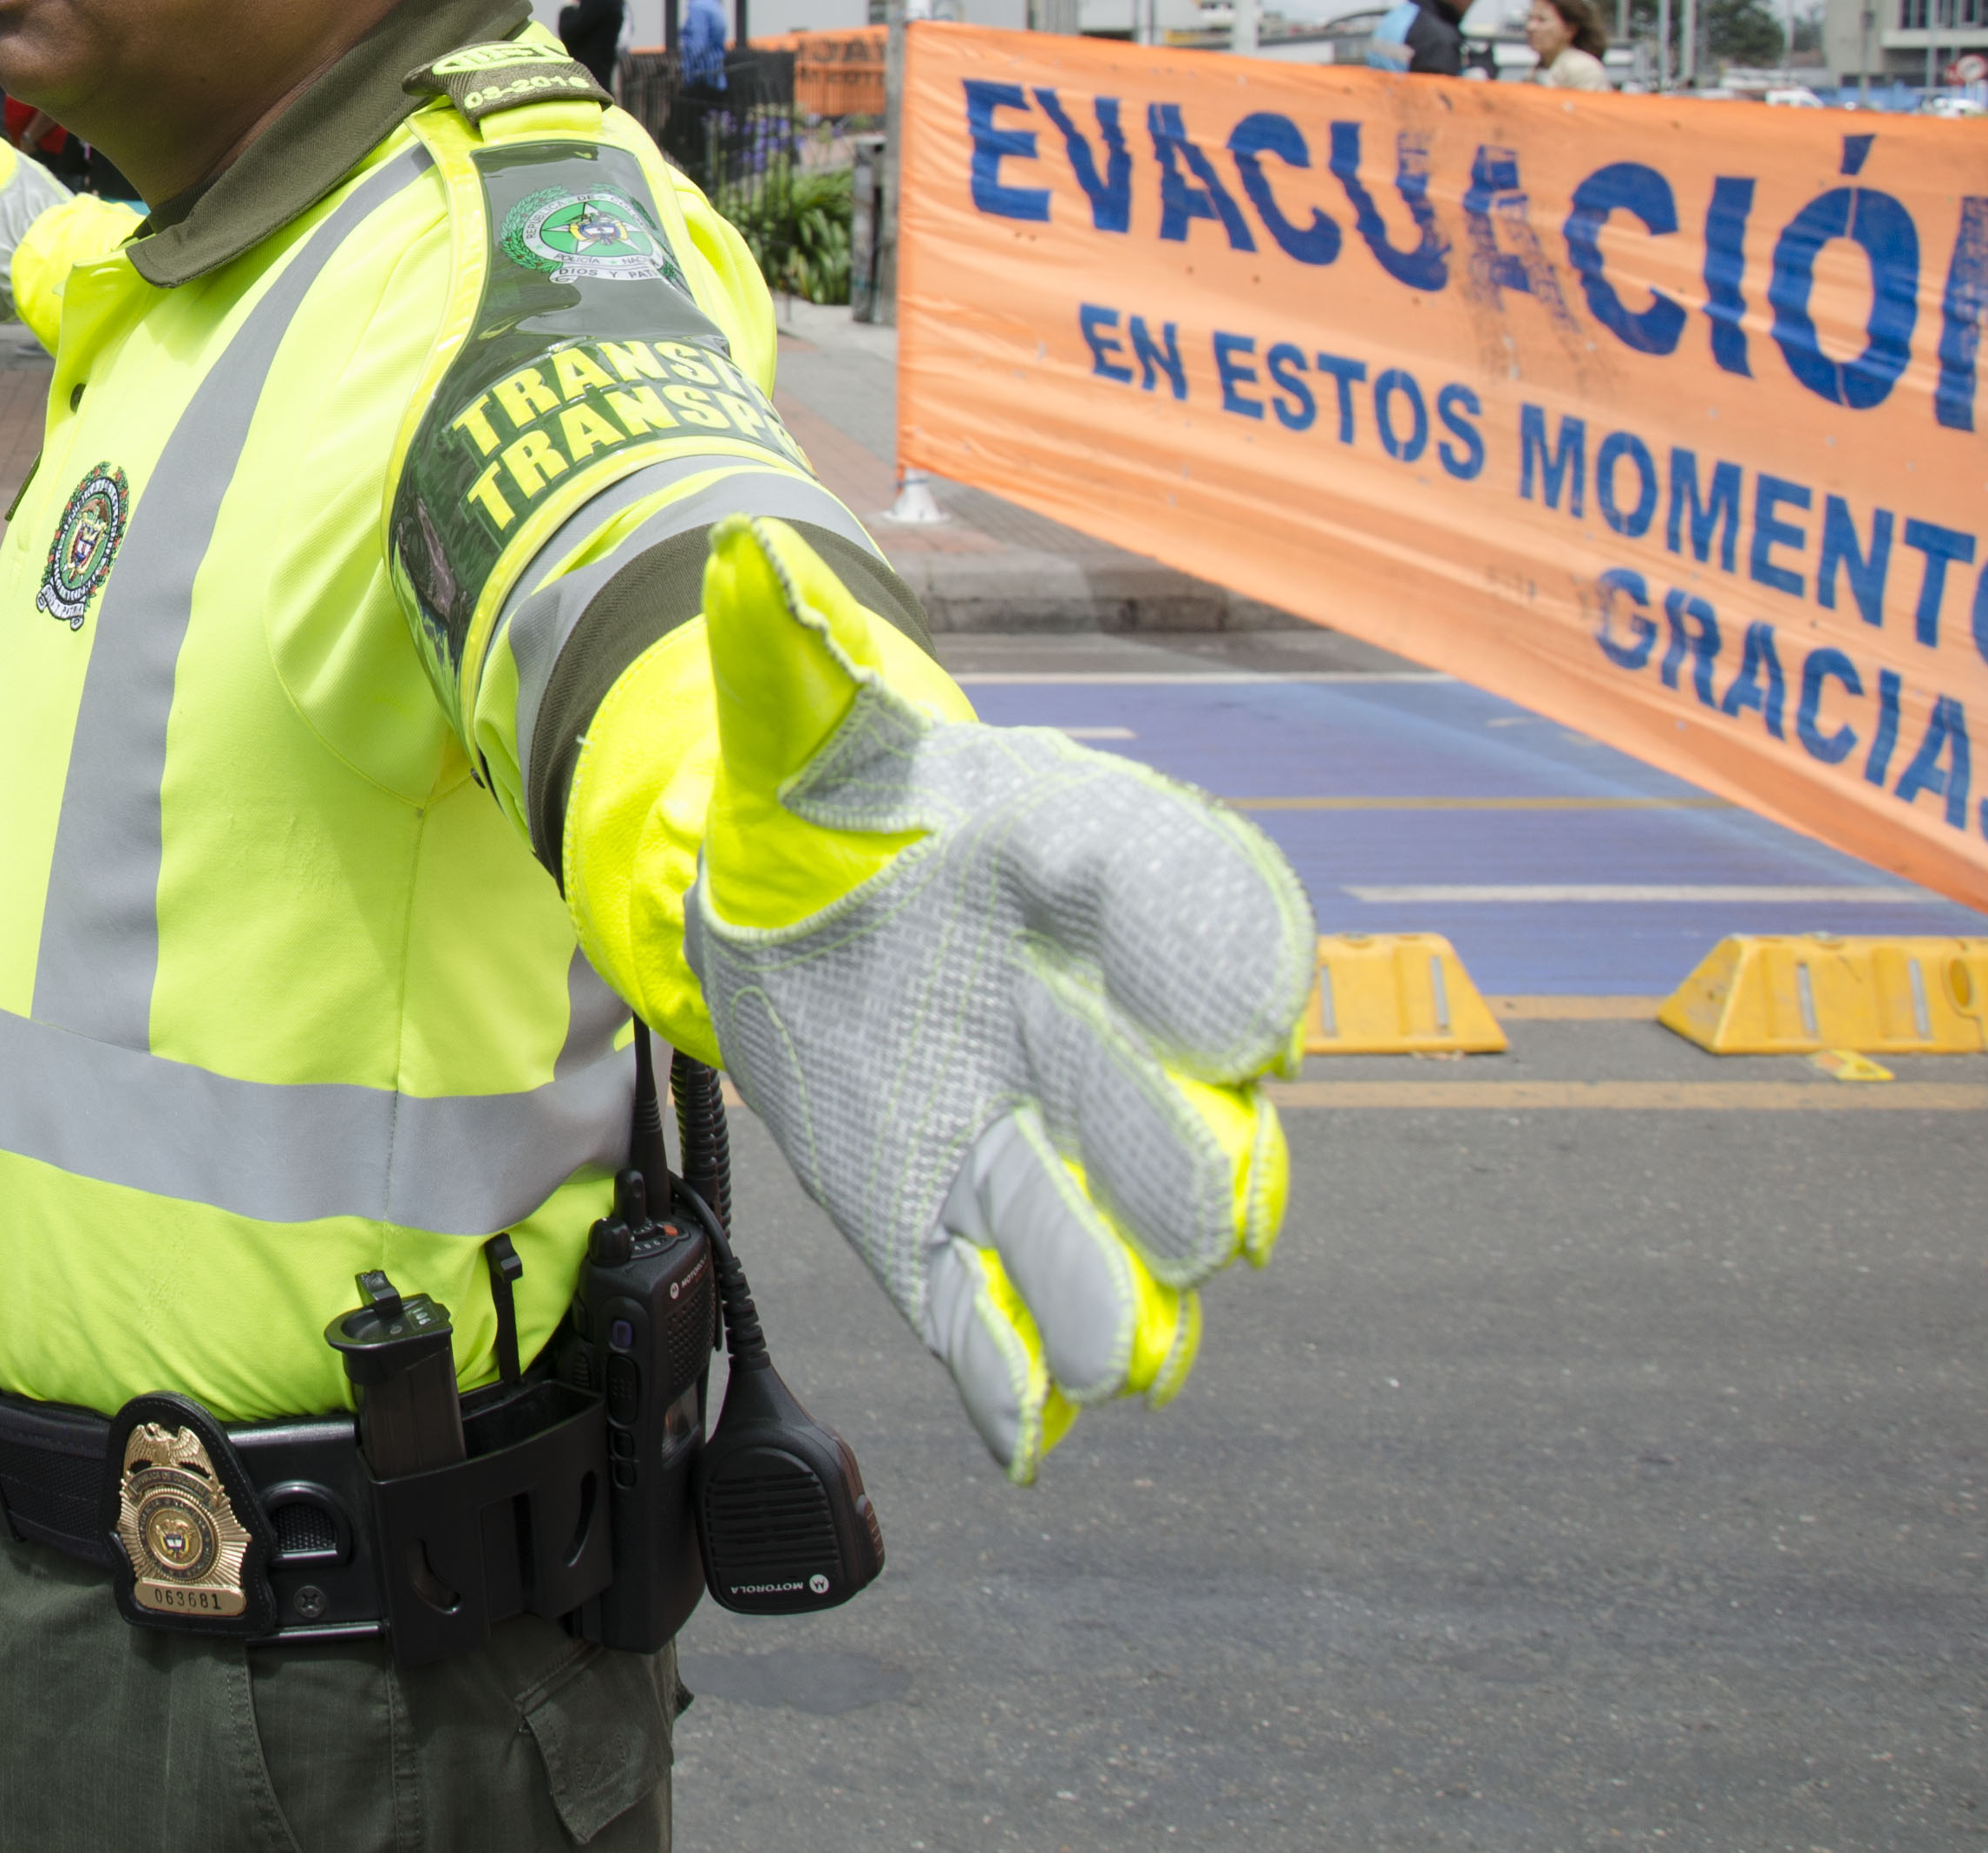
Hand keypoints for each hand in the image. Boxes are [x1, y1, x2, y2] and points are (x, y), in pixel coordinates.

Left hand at [687, 521, 1312, 1481]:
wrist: (798, 905)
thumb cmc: (842, 808)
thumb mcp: (807, 729)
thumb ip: (790, 654)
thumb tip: (746, 559)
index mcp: (1092, 876)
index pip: (1205, 918)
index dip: (1228, 980)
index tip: (1241, 1027)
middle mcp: (1105, 1029)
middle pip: (1201, 1136)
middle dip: (1189, 1173)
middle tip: (1180, 1202)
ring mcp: (1042, 1148)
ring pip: (1128, 1259)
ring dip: (1127, 1305)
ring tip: (1121, 1348)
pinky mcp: (952, 1234)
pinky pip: (1002, 1330)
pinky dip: (1016, 1383)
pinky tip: (1025, 1428)